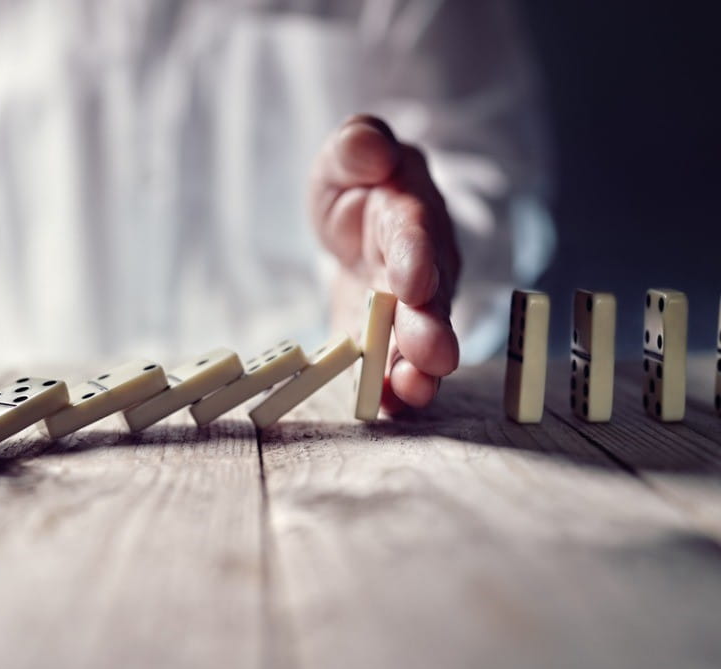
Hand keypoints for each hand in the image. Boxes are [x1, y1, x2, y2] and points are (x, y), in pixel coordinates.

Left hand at [310, 114, 460, 411]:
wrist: (360, 224)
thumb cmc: (358, 185)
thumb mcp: (348, 154)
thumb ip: (358, 145)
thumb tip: (372, 147)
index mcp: (408, 213)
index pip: (415, 233)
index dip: (416, 257)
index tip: (414, 283)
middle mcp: (420, 267)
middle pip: (429, 300)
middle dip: (429, 328)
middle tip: (433, 356)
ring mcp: (406, 310)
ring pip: (418, 341)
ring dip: (417, 369)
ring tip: (415, 393)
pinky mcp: (383, 340)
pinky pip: (390, 367)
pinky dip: (391, 391)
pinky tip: (388, 409)